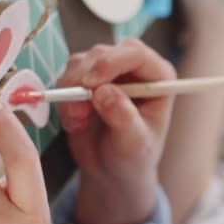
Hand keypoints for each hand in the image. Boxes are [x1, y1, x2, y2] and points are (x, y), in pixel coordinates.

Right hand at [57, 39, 175, 223]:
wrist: (112, 170)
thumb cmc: (133, 157)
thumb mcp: (133, 144)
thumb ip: (123, 117)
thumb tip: (105, 92)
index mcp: (158, 77)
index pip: (135, 53)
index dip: (110, 62)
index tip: (90, 84)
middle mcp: (134, 68)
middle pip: (103, 53)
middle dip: (84, 80)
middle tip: (79, 112)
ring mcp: (109, 71)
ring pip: (80, 63)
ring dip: (71, 92)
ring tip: (79, 123)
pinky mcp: (85, 79)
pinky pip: (66, 78)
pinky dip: (64, 100)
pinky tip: (76, 123)